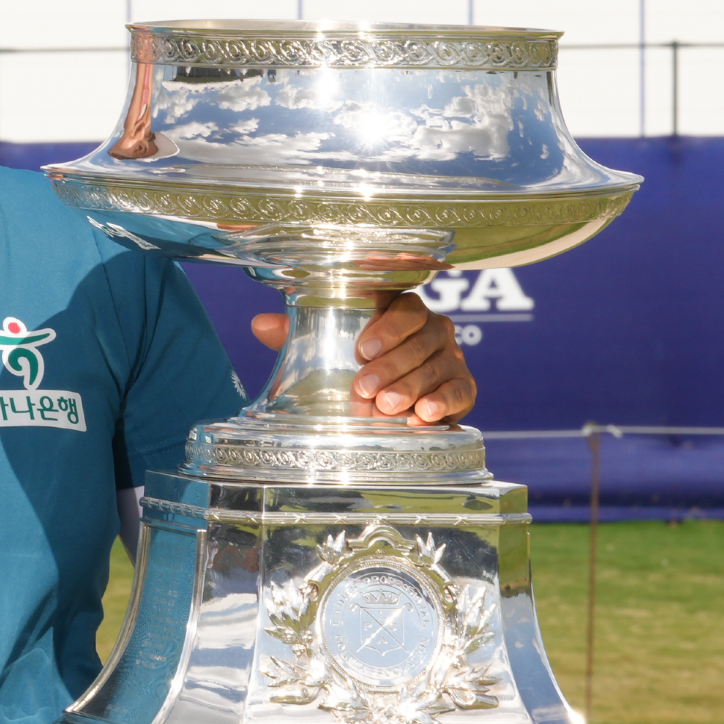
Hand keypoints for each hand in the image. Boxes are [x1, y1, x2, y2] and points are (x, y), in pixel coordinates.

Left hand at [251, 291, 477, 425]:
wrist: (397, 407)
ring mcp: (452, 357)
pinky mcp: (464, 386)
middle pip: (422, 338)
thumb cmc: (359, 367)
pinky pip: (461, 390)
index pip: (404, 307)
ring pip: (438, 364)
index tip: (361, 350)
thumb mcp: (327, 350)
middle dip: (392, 363)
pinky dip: (444, 402)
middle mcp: (433, 329)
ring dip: (412, 386)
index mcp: (403, 312)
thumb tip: (260, 324)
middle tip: (365, 388)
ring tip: (388, 407)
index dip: (386, 326)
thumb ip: (298, 335)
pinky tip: (423, 415)